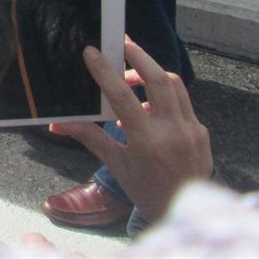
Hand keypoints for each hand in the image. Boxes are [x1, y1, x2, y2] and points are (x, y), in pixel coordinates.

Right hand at [51, 39, 212, 221]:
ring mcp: (192, 131)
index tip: (92, 52)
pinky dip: (165, 97)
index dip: (105, 71)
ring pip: (175, 85)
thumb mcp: (116, 165)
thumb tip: (56, 123)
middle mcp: (174, 132)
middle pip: (160, 79)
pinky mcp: (202, 132)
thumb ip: (90, 137)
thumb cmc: (146, 192)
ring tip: (131, 78)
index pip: (123, 97)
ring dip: (153, 74)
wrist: (186, 214)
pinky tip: (149, 107)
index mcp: (148, 142)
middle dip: (139, 56)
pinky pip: (183, 103)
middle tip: (121, 43)